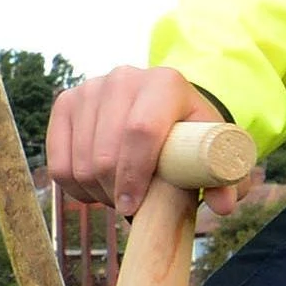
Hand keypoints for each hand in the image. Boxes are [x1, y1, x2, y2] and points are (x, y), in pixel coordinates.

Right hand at [43, 67, 246, 216]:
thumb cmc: (191, 136)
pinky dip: (75, 186)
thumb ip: (226, 178)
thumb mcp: (214, 152)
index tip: (134, 206)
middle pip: (106, 151)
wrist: (163, 106)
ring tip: (119, 196)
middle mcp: (124, 78)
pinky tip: (96, 188)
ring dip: (97, 191)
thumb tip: (223, 207)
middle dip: (115, 191)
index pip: (141, 131)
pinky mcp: (66, 102)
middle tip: (132, 207)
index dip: (135, 174)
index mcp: (165, 83)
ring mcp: (90, 88)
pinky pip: (59, 162)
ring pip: (81, 161)